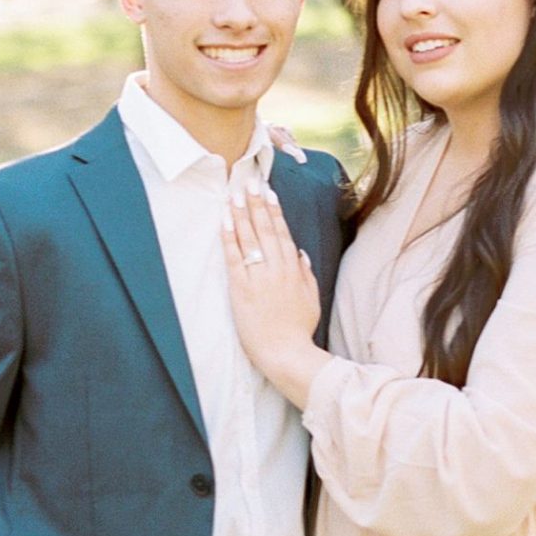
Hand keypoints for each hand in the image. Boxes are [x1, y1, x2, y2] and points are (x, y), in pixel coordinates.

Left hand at [221, 178, 324, 406]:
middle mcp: (277, 268)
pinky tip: (224, 220)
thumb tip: (300, 253)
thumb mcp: (311, 299)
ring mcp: (259, 277)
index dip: (274, 211)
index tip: (268, 192)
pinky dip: (229, 237)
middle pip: (265, 229)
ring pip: (249, 238)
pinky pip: (234, 257)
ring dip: (241, 214)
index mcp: (294, 269)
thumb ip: (306, 273)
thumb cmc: (298, 329)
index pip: (283, 233)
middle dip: (256, 204)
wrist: (286, 353)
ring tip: (234, 194)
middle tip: (248, 182)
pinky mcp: (241, 288)